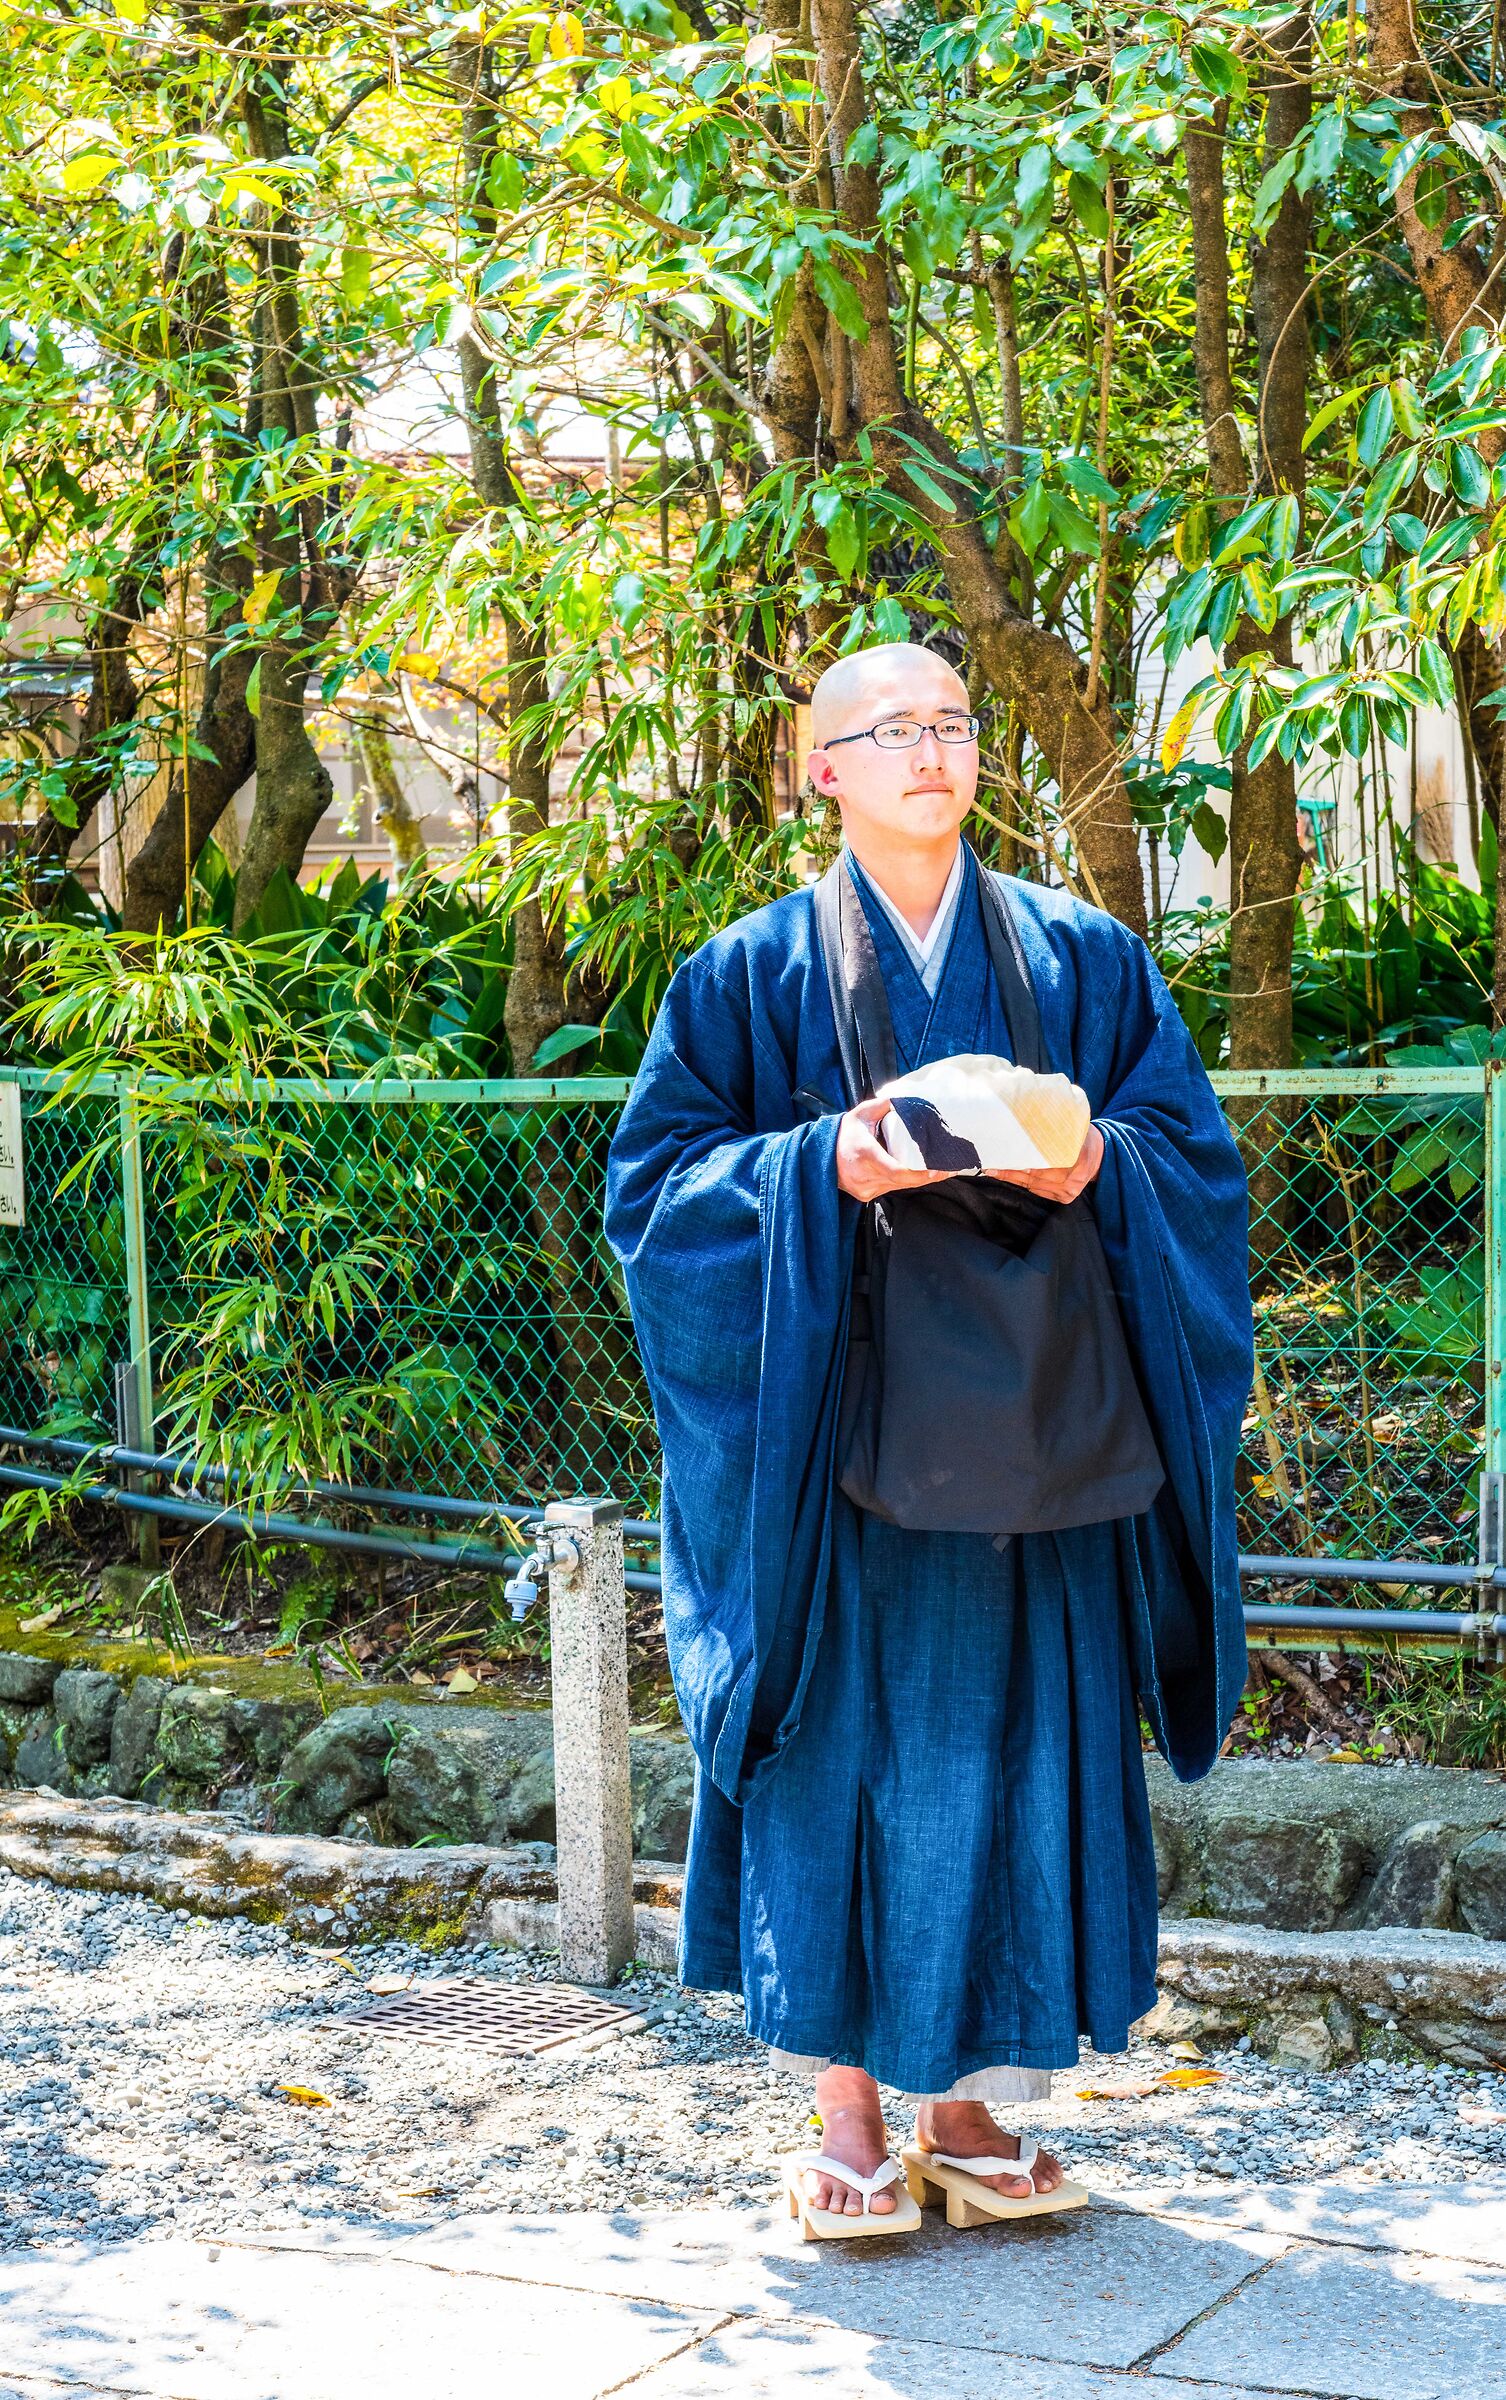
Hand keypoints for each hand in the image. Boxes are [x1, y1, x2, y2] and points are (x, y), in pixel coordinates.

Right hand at [835, 1098, 950, 1202]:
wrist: (820, 1156)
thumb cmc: (843, 1134)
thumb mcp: (861, 1114)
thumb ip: (883, 1105)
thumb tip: (905, 1099)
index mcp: (865, 1154)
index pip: (896, 1170)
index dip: (918, 1173)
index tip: (936, 1169)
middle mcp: (864, 1175)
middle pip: (903, 1181)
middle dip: (927, 1177)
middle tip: (948, 1168)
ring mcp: (865, 1188)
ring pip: (899, 1187)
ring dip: (918, 1180)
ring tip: (939, 1171)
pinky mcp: (866, 1195)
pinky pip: (891, 1189)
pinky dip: (904, 1182)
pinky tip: (917, 1175)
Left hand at [987, 1120, 1104, 1205]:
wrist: (1100, 1156)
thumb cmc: (1081, 1137)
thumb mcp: (1071, 1130)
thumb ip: (1050, 1134)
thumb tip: (1021, 1123)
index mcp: (1075, 1161)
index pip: (1041, 1164)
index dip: (1020, 1162)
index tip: (1002, 1158)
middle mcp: (1072, 1180)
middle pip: (1034, 1177)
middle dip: (1010, 1172)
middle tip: (990, 1167)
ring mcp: (1069, 1192)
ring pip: (1033, 1186)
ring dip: (1013, 1179)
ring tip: (994, 1171)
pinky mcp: (1065, 1198)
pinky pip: (1038, 1192)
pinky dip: (1024, 1184)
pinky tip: (1010, 1177)